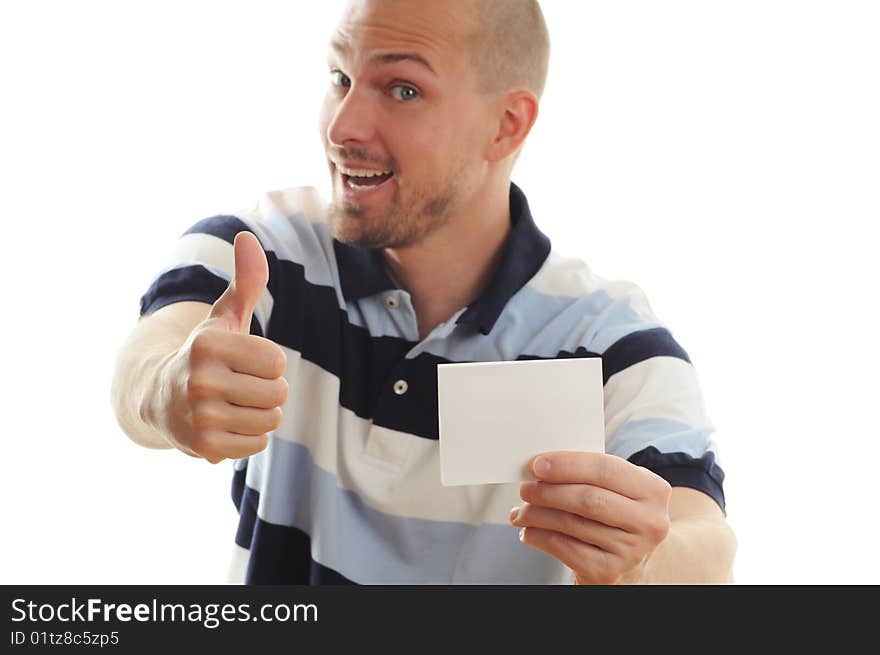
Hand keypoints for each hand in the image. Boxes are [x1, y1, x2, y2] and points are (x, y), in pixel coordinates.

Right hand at [155, 231, 287, 462]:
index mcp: (208, 344)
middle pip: (278, 393)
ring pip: (271, 420)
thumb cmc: (207, 354)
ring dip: (259, 414)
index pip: (276, 361)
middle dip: (267, 390)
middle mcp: (200, 380)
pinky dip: (249, 437)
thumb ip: (246, 281)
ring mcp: (199, 416)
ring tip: (232, 405)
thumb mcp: (224, 317)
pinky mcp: (204, 447)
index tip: (243, 361)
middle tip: (239, 386)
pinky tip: (226, 425)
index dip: (268, 362)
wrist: (161, 398)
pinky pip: (257, 445)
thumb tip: (248, 237)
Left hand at [510, 451, 671, 583]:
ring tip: (521, 510)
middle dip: (549, 491)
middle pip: (588, 498)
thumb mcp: (620, 490)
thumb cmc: (619, 515)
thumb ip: (592, 474)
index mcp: (653, 491)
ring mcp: (631, 550)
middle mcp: (649, 522)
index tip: (537, 464)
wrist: (637, 560)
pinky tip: (529, 530)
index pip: (606, 469)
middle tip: (526, 488)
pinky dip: (539, 536)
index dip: (568, 464)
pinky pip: (564, 548)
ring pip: (571, 524)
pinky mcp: (608, 572)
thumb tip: (542, 467)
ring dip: (537, 514)